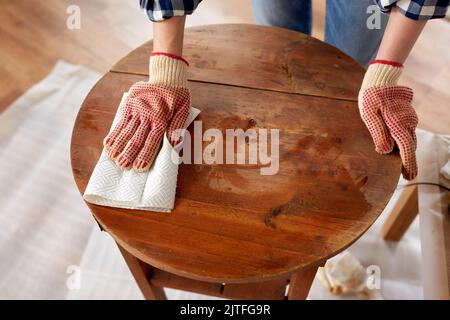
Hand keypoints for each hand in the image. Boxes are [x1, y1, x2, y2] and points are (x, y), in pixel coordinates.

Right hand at [103, 53, 189, 171]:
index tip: (140, 167)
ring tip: (113, 159)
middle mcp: (147, 115)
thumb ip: (177, 126)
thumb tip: (174, 144)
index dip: (145, 154)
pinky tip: (108, 145)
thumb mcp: (184, 108)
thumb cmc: (177, 95)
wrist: (166, 76)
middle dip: (130, 154)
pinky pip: (120, 122)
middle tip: (123, 166)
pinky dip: (114, 134)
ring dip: (119, 146)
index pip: (152, 140)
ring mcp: (136, 110)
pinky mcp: (128, 106)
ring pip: (126, 131)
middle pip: (137, 138)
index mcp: (161, 118)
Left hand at [358, 61, 417, 179]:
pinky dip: (406, 143)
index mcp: (398, 124)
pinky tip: (401, 150)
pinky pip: (408, 132)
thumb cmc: (371, 96)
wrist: (381, 78)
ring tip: (406, 167)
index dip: (407, 164)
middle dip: (410, 162)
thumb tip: (385, 151)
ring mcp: (409, 118)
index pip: (406, 149)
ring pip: (410, 139)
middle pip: (411, 147)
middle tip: (409, 177)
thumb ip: (378, 132)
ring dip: (408, 153)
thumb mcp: (369, 114)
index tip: (409, 176)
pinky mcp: (407, 115)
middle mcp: (408, 122)